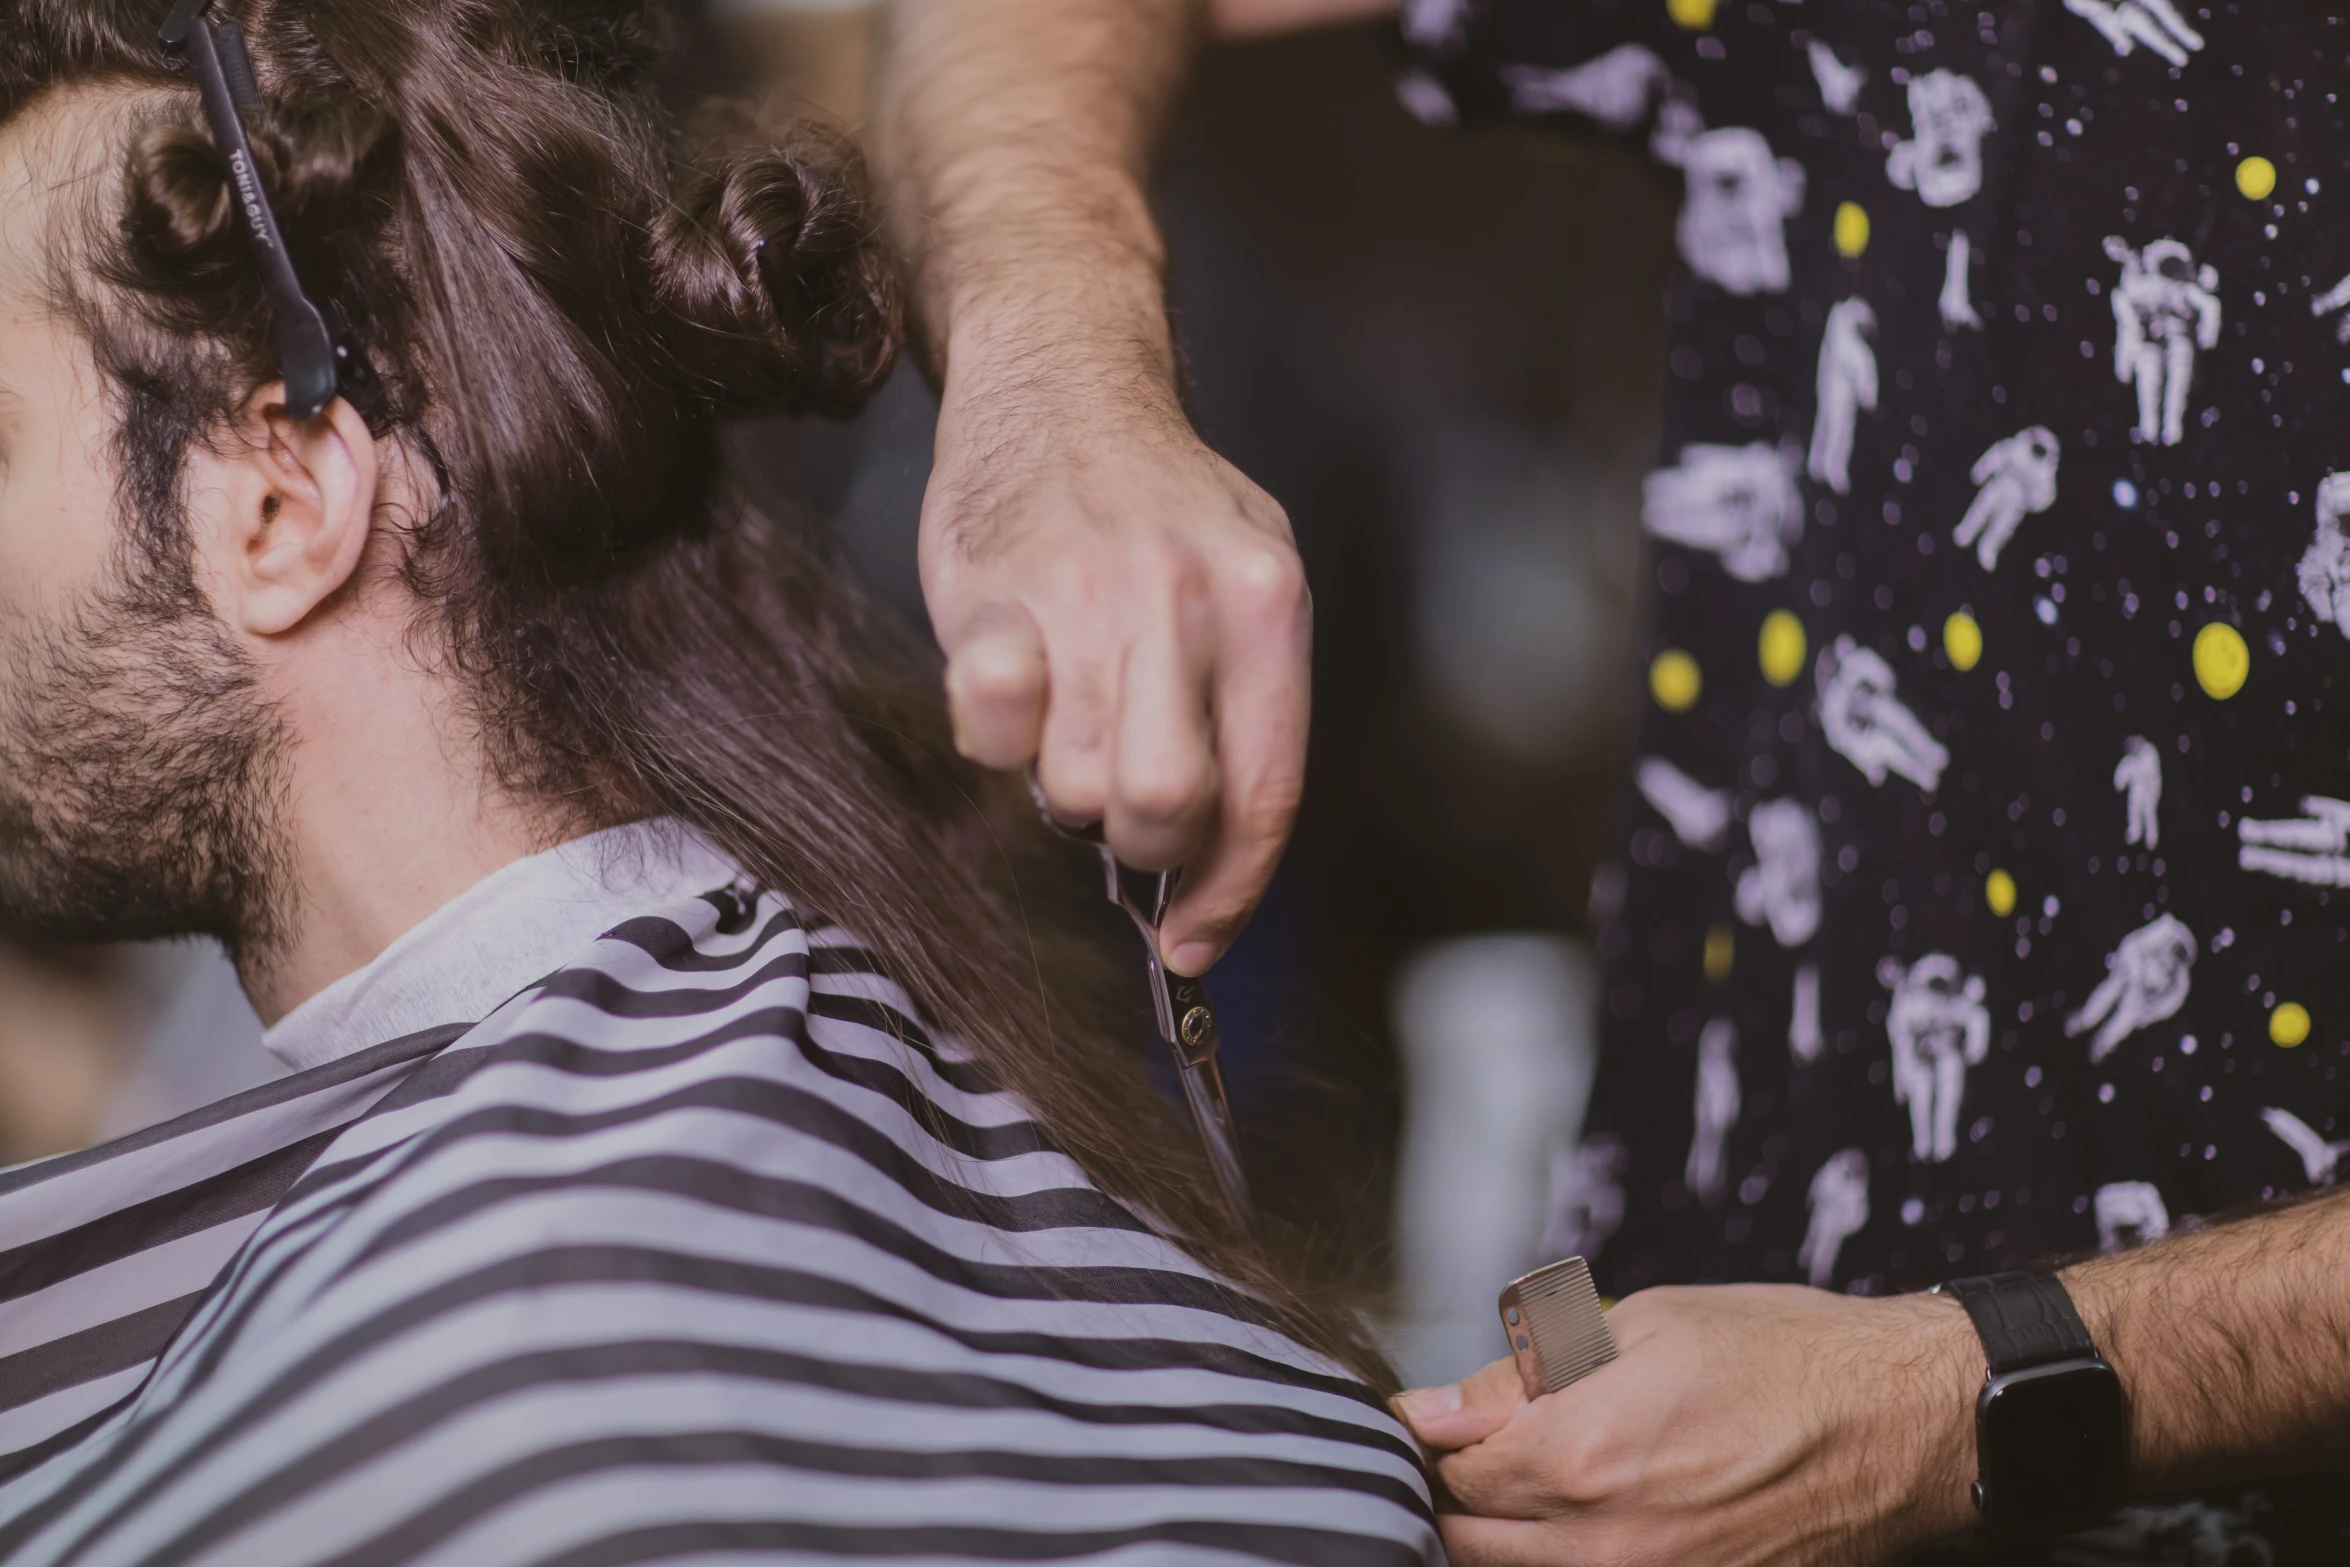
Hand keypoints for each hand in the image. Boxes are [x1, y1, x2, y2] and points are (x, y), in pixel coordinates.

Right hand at [920, 371, 1308, 975]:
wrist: (1059, 379)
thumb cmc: (1152, 507)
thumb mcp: (1242, 580)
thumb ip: (1238, 711)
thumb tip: (1205, 873)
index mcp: (1269, 605)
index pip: (1266, 797)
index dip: (1228, 893)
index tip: (1194, 944)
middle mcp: (1188, 600)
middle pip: (1168, 811)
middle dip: (1138, 841)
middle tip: (1115, 796)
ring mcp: (1088, 593)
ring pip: (1076, 785)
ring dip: (1063, 782)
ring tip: (1065, 715)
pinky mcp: (992, 591)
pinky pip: (991, 722)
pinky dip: (994, 736)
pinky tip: (1011, 690)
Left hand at [1395, 1285, 1981, 1565]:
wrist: (1904, 1425)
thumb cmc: (1785, 1357)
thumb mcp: (1643, 1324)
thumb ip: (1526, 1373)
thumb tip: (1438, 1406)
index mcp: (1583, 1453)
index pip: (1452, 1463)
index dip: (1435, 1431)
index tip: (1432, 1411)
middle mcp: (1605, 1542)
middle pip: (1468, 1536)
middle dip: (1454, 1489)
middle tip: (1474, 1445)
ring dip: (1499, 1531)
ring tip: (1526, 1478)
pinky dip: (1560, 1557)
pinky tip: (1582, 1517)